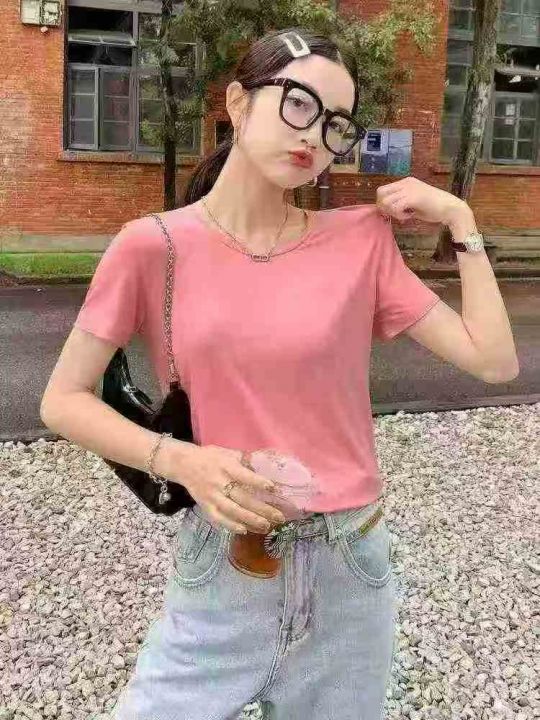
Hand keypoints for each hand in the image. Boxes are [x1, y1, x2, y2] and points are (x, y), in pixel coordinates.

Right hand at [168, 443, 286, 534]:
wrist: (184, 464)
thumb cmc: (210, 457)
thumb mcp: (227, 452)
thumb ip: (245, 460)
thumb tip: (267, 465)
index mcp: (226, 466)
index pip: (244, 476)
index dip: (259, 483)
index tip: (274, 489)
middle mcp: (219, 482)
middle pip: (242, 498)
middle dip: (262, 509)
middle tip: (279, 517)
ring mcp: (211, 496)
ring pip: (232, 511)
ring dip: (250, 520)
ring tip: (267, 526)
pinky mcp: (205, 506)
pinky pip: (218, 518)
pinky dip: (230, 525)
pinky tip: (244, 530)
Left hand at [376, 176, 468, 225]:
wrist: (451, 208)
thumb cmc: (434, 208)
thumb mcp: (413, 203)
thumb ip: (401, 203)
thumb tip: (386, 210)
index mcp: (406, 182)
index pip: (383, 190)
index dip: (384, 203)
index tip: (394, 212)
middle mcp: (406, 183)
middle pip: (380, 193)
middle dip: (384, 207)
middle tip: (396, 214)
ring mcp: (409, 189)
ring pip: (386, 201)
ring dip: (392, 212)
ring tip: (405, 215)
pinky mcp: (413, 197)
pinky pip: (395, 207)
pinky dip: (399, 215)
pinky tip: (410, 216)